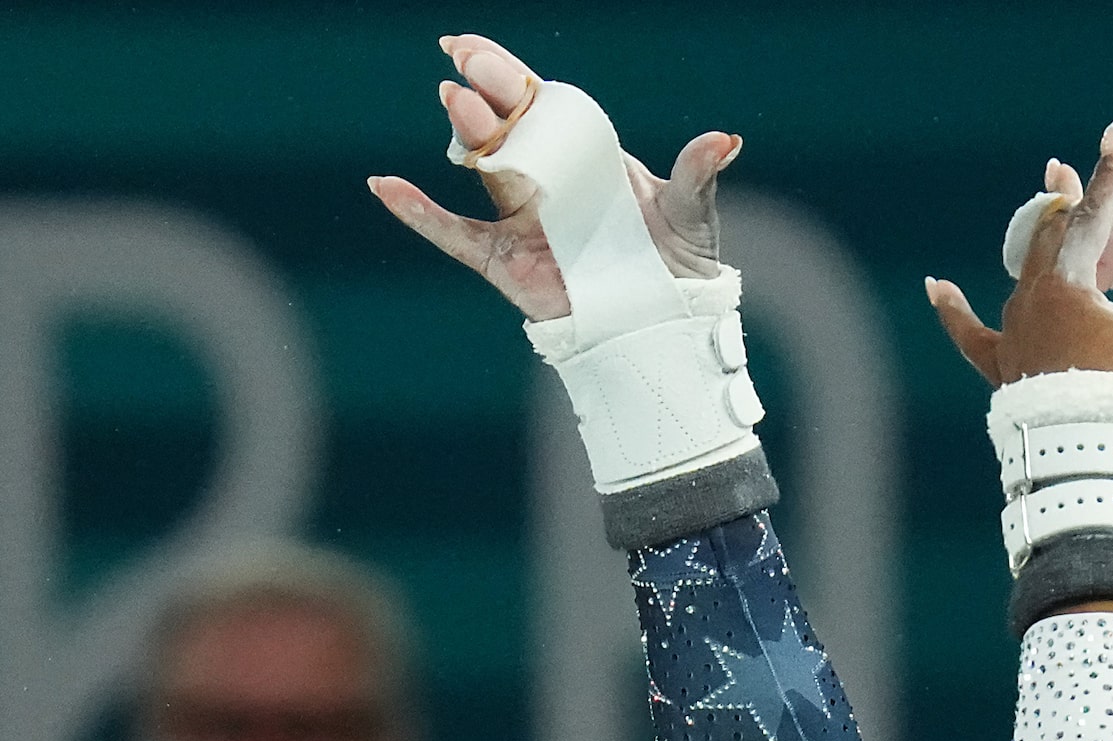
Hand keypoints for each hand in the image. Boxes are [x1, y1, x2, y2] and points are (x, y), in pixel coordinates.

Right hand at [366, 34, 736, 319]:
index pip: (537, 103)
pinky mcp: (504, 261)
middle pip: (505, 128)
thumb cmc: (678, 260)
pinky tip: (385, 187)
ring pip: (484, 169)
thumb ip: (698, 174)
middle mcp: (543, 177)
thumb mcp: (690, 212)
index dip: (504, 73)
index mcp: (580, 153)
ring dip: (470, 136)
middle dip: (488, 95)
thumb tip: (727, 141)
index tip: (471, 47)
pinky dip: (419, 213)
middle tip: (469, 68)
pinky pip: (453, 235)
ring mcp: (519, 217)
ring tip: (459, 105)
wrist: (666, 322)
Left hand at [926, 124, 1112, 385]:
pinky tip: (933, 286)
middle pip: (1049, 234)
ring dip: (1040, 243)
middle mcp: (1031, 297)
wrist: (1084, 450)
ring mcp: (1012, 331)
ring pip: (1023, 272)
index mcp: (1068, 282)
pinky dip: (952, 309)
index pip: (1093, 216)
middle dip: (1065, 198)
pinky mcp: (1000, 364)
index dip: (1109, 175)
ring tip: (1050, 215)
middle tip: (1067, 167)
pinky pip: (969, 332)